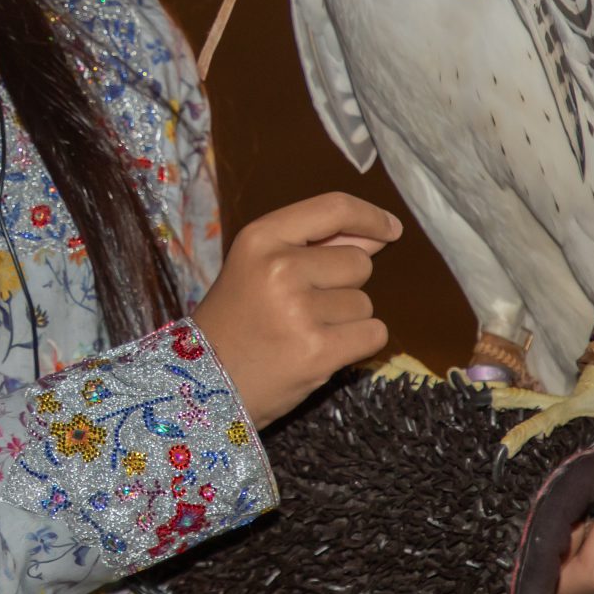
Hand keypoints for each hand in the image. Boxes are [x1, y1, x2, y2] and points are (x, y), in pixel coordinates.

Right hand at [190, 191, 399, 428]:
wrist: (202, 385)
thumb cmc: (236, 321)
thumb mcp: (258, 266)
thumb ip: (315, 244)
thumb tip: (379, 233)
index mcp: (260, 238)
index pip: (333, 208)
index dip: (369, 216)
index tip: (391, 229)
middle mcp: (279, 267)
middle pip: (357, 263)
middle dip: (343, 286)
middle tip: (301, 309)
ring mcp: (298, 310)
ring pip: (364, 303)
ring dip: (345, 320)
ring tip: (302, 333)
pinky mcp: (318, 351)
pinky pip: (373, 334)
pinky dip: (358, 344)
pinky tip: (323, 351)